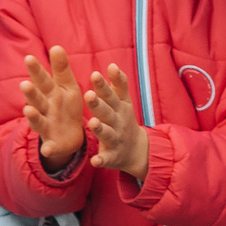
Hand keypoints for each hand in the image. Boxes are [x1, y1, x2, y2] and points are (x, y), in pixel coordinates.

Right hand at [22, 48, 86, 172]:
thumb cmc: (66, 107)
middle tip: (25, 84)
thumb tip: (56, 46)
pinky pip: (48, 147)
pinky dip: (47, 148)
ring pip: (37, 121)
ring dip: (32, 116)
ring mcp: (46, 126)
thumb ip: (61, 69)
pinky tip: (46, 149)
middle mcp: (44, 109)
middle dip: (31, 93)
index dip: (36, 71)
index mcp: (50, 94)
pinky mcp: (52, 143)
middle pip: (36, 99)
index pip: (42, 80)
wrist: (70, 136)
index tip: (29, 58)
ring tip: (28, 110)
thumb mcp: (67, 87)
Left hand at [85, 65, 150, 182]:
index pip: (111, 94)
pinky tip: (94, 161)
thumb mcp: (124, 102)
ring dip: (100, 129)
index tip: (95, 74)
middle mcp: (118, 122)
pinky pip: (106, 159)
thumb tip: (112, 64)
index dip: (104, 85)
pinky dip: (101, 160)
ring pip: (106, 134)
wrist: (137, 150)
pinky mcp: (112, 157)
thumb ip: (118, 84)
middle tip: (88, 94)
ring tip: (93, 123)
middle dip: (98, 103)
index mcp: (119, 108)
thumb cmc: (124, 121)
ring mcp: (115, 140)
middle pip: (107, 112)